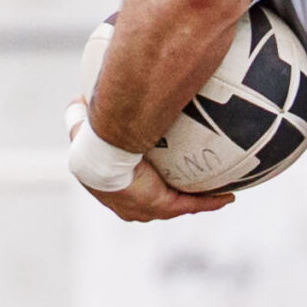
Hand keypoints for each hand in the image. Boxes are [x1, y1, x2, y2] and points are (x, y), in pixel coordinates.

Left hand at [63, 99, 233, 221]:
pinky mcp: (162, 206)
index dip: (143, 181)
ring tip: (217, 194)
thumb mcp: (85, 126)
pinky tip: (227, 196)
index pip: (130, 186)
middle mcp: (128, 203)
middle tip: (188, 186)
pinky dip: (210, 202)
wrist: (102, 158)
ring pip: (177, 205)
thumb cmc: (92, 143)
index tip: (153, 173)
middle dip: (170, 196)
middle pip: (155, 201)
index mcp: (110, 186)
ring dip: (196, 201)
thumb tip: (79, 97)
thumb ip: (81, 113)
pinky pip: (193, 205)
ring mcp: (146, 208)